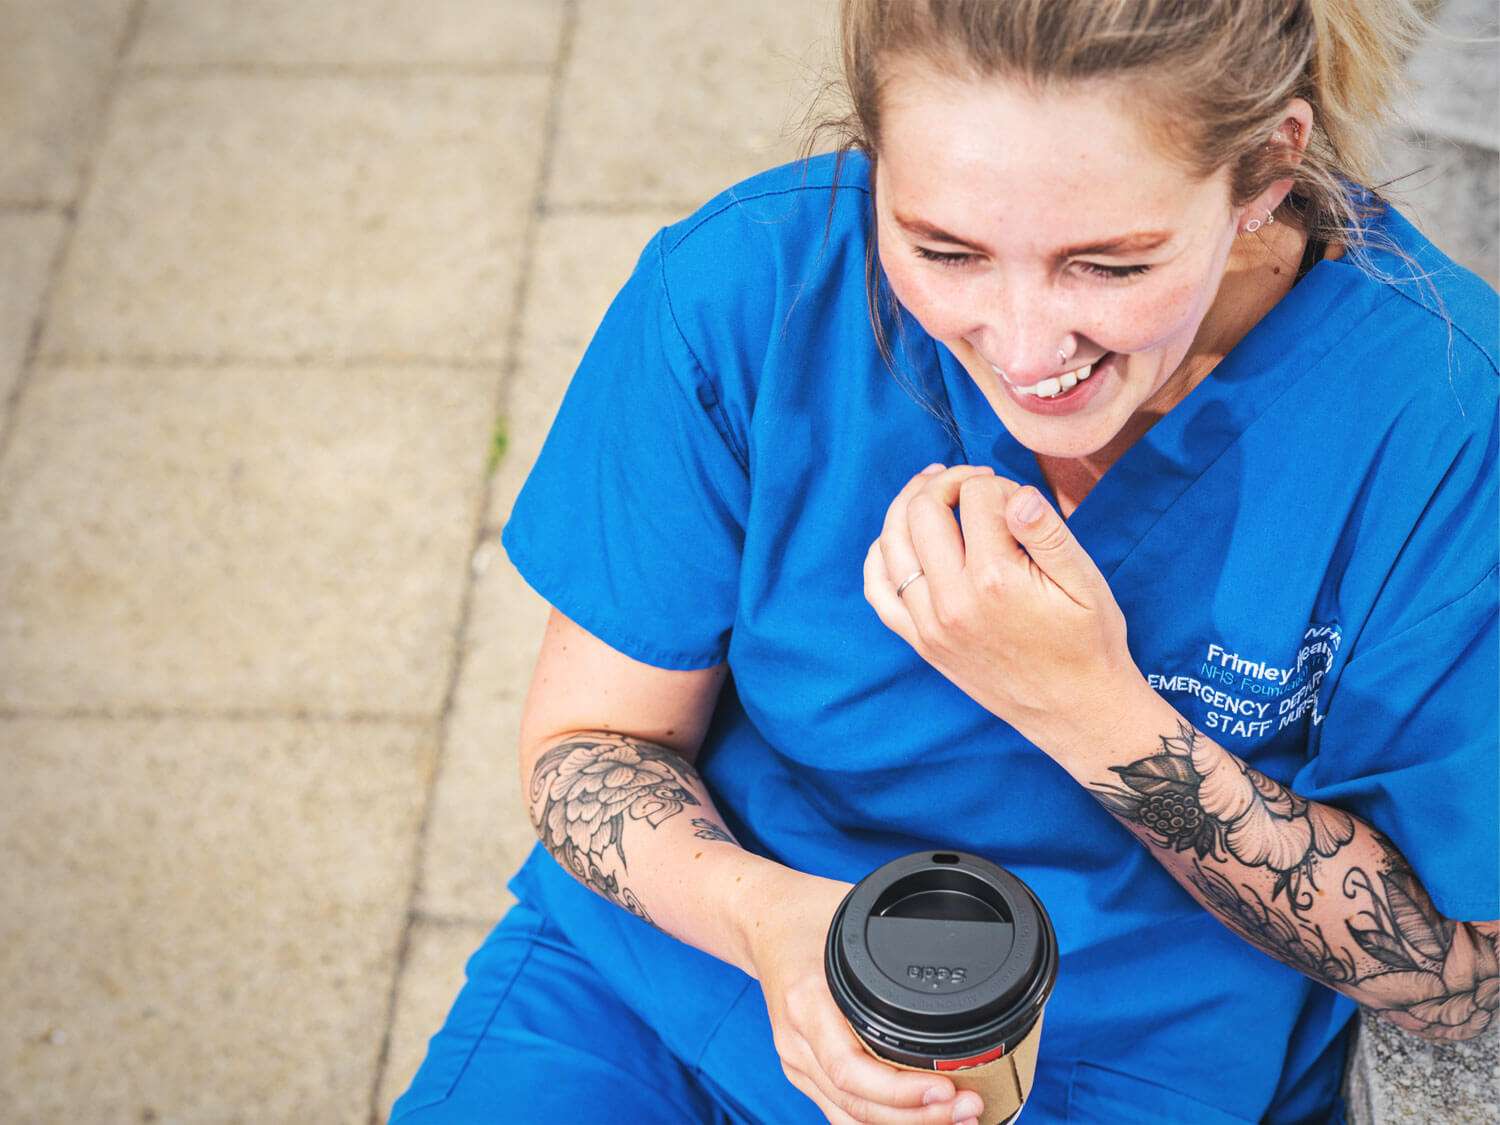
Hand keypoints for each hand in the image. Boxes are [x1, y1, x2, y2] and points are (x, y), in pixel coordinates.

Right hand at [743, 866, 984, 1124]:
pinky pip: (842, 1111)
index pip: (848, 1068)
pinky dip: (881, 1123)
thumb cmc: (807, 916)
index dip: (899, 1090)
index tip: (945, 1087)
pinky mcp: (803, 1071)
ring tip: (959, 1118)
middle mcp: (797, 1040)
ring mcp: (796, 1061)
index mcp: (805, 1001)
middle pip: (854, 1104)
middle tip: (971, 1107)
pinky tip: (920, 1119)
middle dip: (917, 1117)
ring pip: (848, 1118)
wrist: (764, 922)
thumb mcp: (851, 917)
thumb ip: (894, 941)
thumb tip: (955, 944)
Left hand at [864, 464, 1141, 756]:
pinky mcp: (921, 642)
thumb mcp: (1086, 583)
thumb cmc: (1088, 644)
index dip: (999, 485)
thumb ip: (1049, 533)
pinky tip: (898, 537)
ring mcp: (929, 624)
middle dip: (946, 481)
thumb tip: (1017, 495)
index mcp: (995, 580)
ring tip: (932, 488)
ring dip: (908, 505)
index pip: (976, 498)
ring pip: (892, 543)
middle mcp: (952, 601)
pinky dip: (880, 556)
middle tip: (974, 479)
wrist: (1075, 712)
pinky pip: (878, 591)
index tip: (1020, 500)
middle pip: (923, 511)